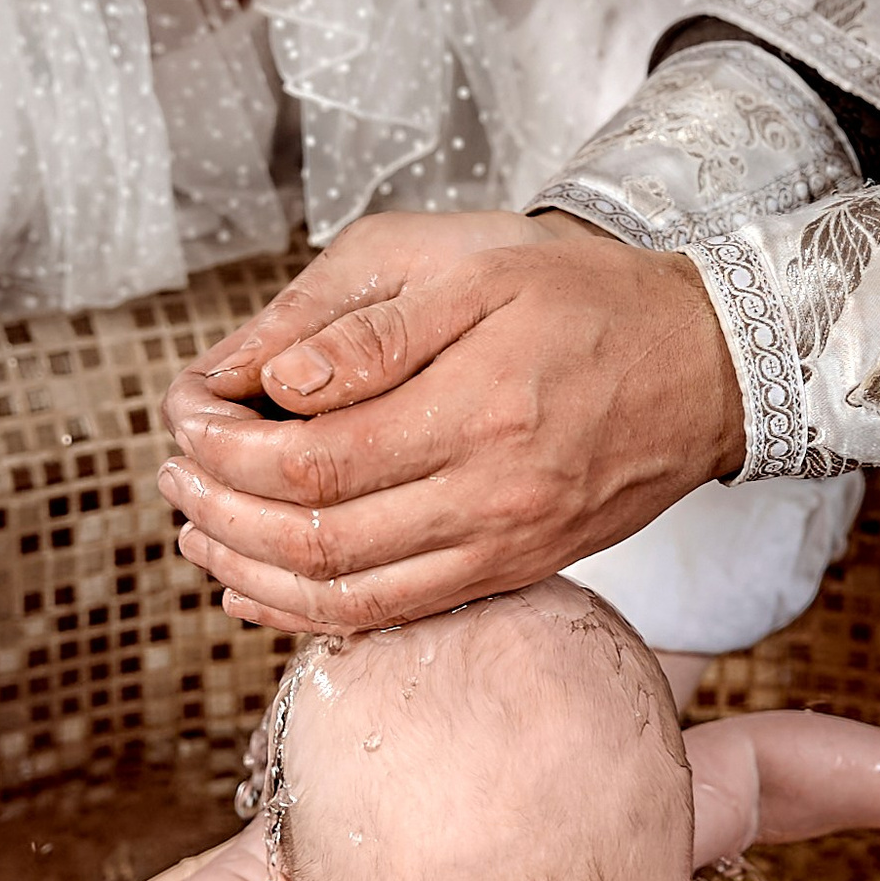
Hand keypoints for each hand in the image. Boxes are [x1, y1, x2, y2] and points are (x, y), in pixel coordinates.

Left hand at [158, 209, 746, 629]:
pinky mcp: (513, 572)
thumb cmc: (580, 294)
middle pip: (313, 542)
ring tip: (195, 527)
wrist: (706, 363)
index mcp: (474, 406)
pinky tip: (256, 589)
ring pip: (344, 598)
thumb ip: (360, 324)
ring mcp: (504, 548)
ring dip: (249, 571)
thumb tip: (261, 379)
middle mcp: (490, 496)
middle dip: (219, 511)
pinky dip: (308, 613)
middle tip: (174, 471)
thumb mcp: (469, 263)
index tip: (185, 414)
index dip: (224, 450)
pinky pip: (392, 616)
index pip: (310, 462)